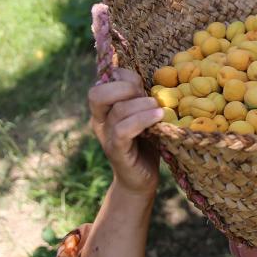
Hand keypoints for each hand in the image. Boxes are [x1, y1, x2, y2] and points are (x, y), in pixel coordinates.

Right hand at [88, 67, 162, 195]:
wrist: (141, 179)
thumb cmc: (145, 143)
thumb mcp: (143, 115)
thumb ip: (140, 98)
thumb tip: (152, 76)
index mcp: (104, 108)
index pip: (104, 81)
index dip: (125, 77)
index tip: (143, 86)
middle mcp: (99, 120)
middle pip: (97, 93)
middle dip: (126, 88)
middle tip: (148, 97)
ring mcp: (105, 136)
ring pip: (118, 111)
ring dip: (142, 105)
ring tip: (159, 109)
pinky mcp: (116, 151)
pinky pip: (124, 130)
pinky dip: (142, 120)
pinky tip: (158, 116)